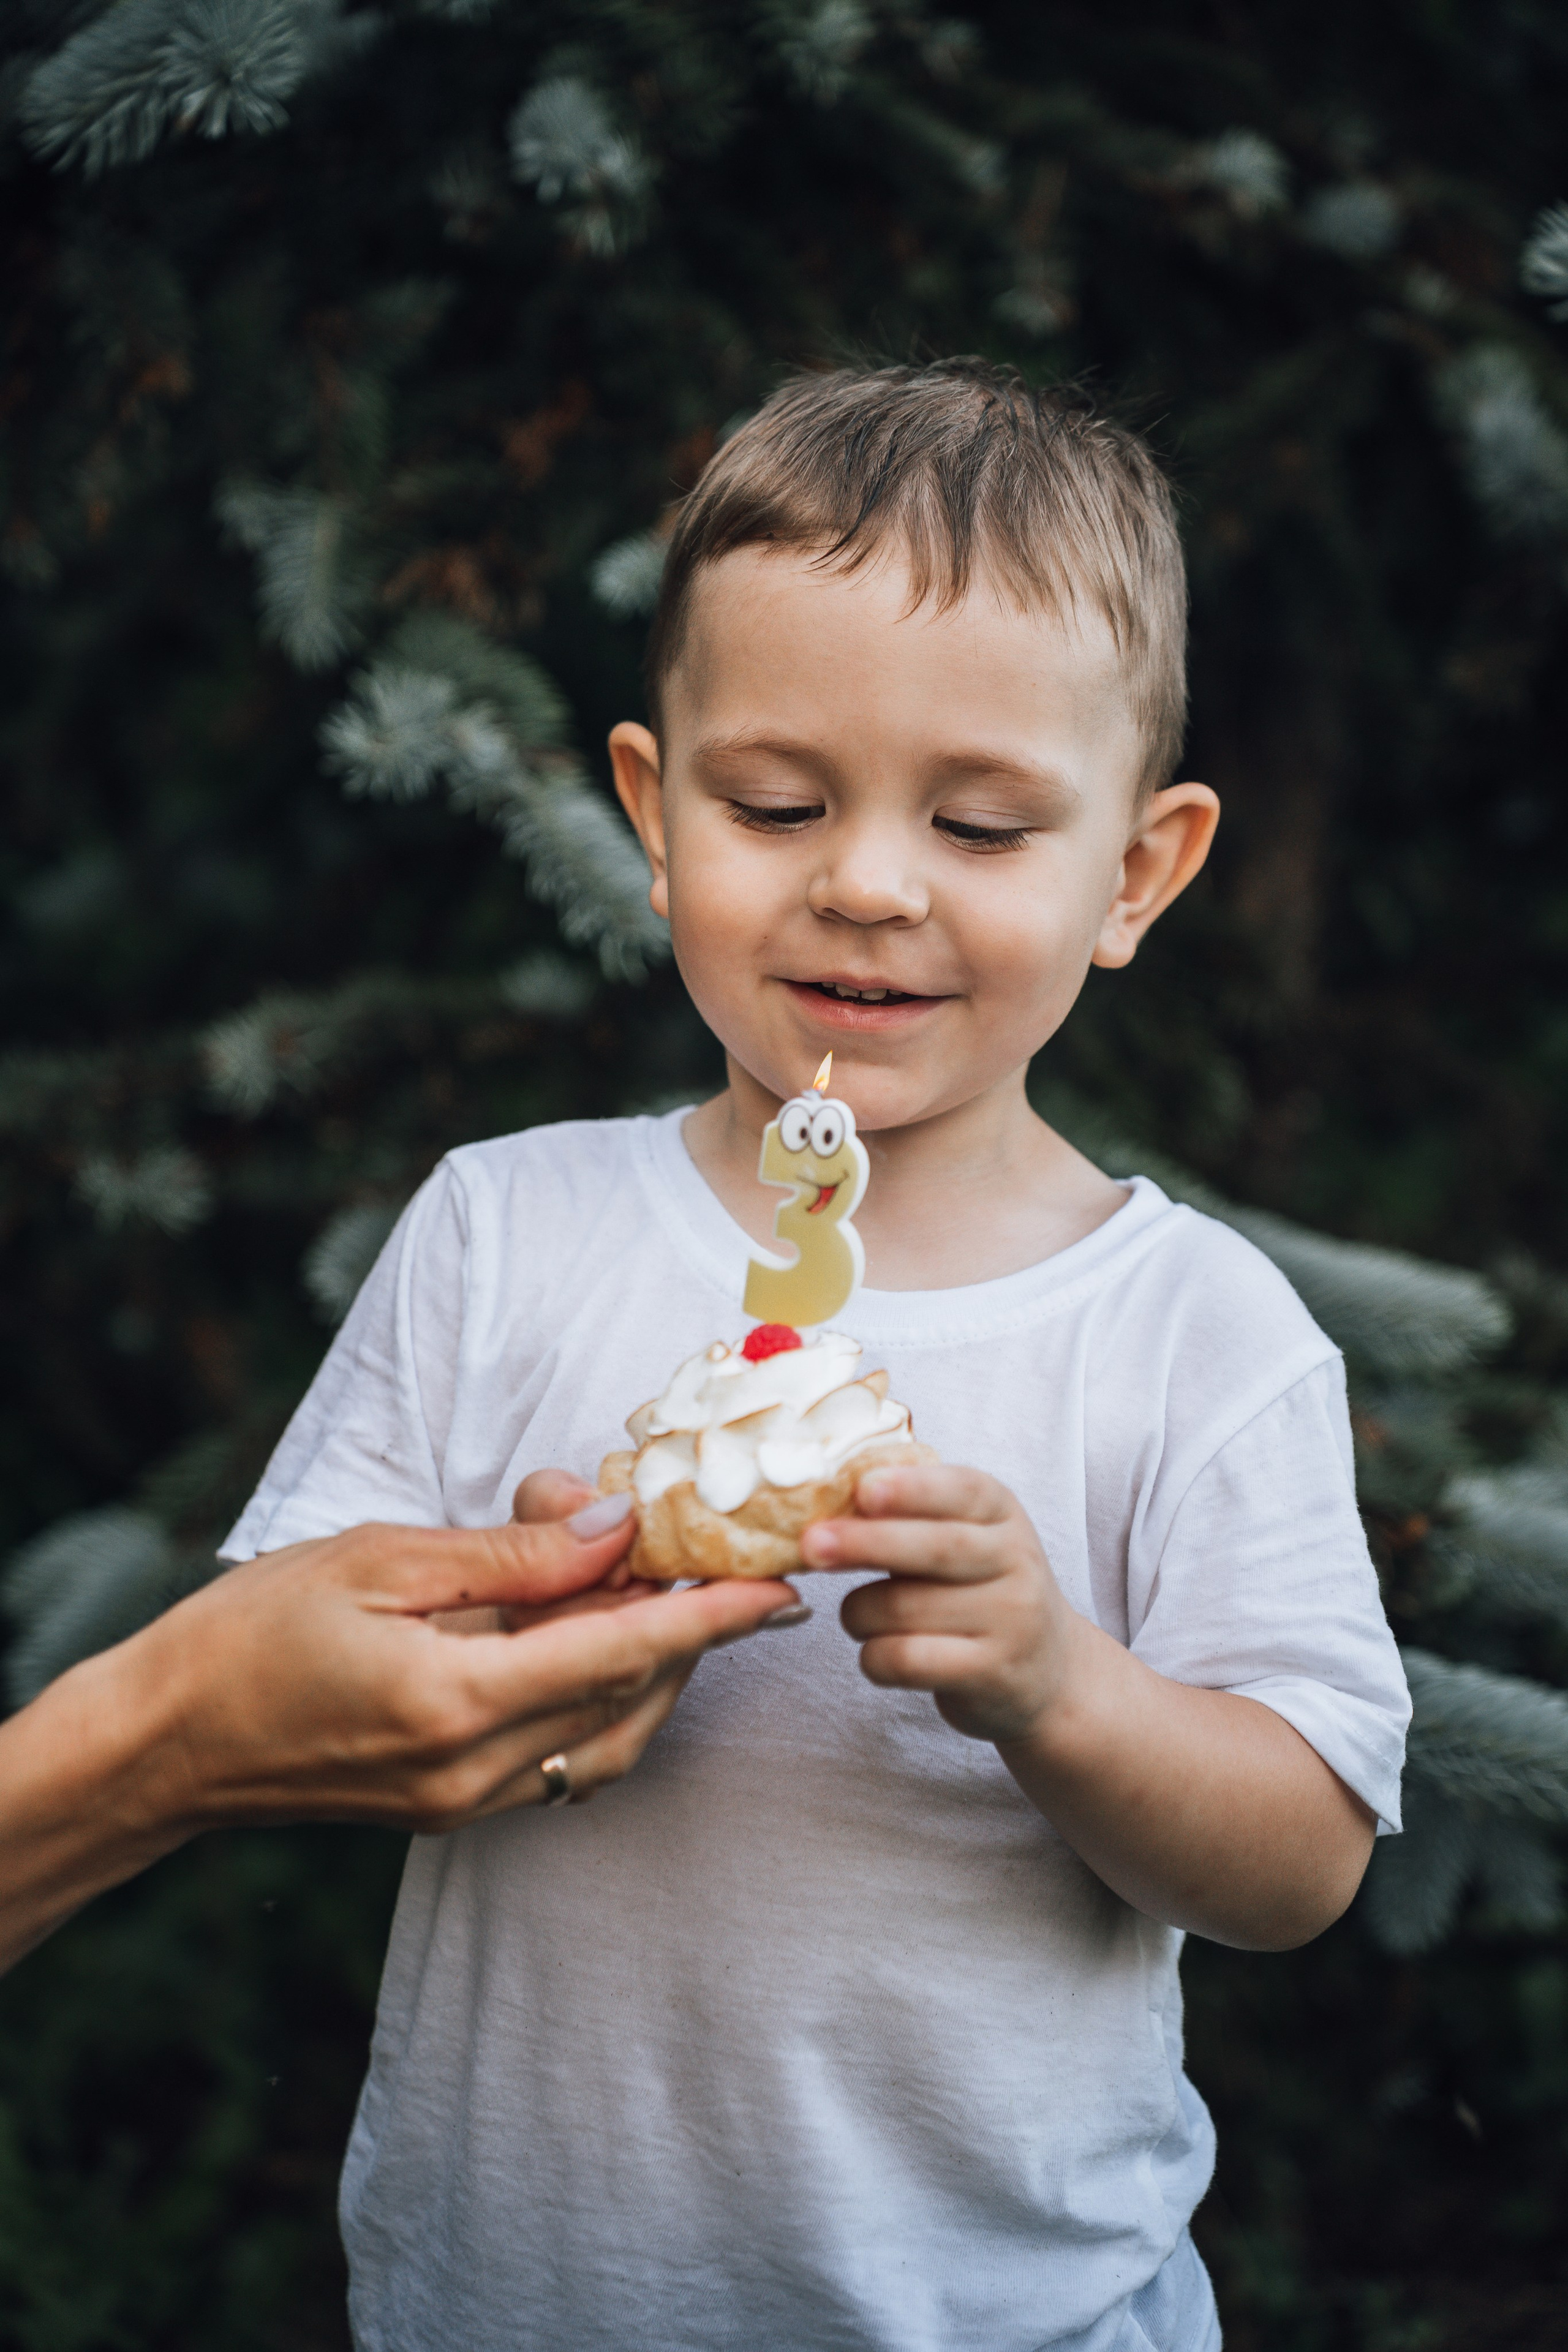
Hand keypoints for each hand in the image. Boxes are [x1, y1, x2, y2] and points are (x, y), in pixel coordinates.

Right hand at [0, 1499, 798, 1972]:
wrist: (167, 1743)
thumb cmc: (256, 1633)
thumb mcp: (382, 1559)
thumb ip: (508, 1555)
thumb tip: (612, 1529)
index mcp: (455, 1698)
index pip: (620, 1651)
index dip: (711, 1617)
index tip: (780, 1589)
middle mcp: (474, 1769)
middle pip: (629, 1697)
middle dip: (688, 1630)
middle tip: (713, 1559)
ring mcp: (465, 1803)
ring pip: (609, 1739)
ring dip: (652, 1669)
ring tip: (658, 1592)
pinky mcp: (453, 1811)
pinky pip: (564, 1761)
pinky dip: (601, 1701)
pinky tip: (593, 1642)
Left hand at [801, 1461, 1074, 1742]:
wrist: (1049, 1672)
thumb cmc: (981, 1592)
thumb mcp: (967, 1538)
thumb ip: (912, 1516)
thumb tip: (831, 1499)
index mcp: (1002, 1513)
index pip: (962, 1490)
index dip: (911, 1488)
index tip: (863, 1488)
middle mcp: (1015, 1560)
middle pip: (935, 1547)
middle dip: (866, 1543)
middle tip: (811, 1544)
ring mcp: (1011, 1620)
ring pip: (907, 1609)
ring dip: (859, 1612)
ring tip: (857, 1615)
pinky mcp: (993, 1672)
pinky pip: (911, 1660)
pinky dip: (874, 1658)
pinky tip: (875, 1655)